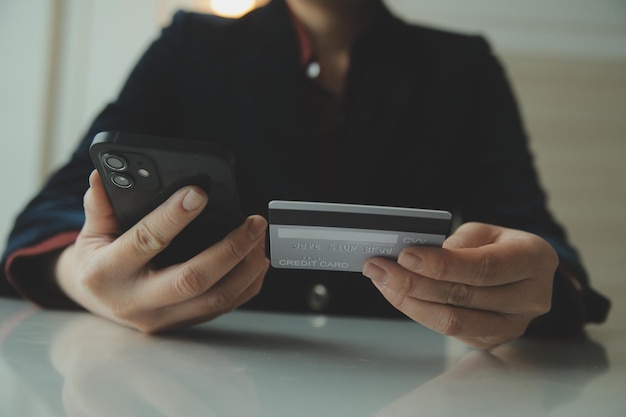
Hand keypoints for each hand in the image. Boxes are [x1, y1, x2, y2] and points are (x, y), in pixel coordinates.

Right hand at [55, 170, 268, 331]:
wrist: (96, 301)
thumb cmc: (97, 260)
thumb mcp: (90, 232)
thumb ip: (99, 205)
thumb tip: (101, 176)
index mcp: (108, 272)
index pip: (146, 241)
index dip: (173, 217)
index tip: (199, 193)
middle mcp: (136, 301)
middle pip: (192, 279)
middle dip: (230, 250)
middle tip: (254, 223)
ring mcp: (161, 318)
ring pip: (215, 298)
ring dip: (246, 268)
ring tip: (260, 238)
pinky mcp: (182, 324)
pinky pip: (222, 307)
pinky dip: (247, 285)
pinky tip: (257, 261)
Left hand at [362, 222, 557, 348]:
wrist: (521, 273)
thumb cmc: (499, 246)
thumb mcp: (485, 231)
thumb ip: (457, 243)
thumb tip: (415, 258)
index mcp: (534, 259)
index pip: (484, 267)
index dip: (442, 265)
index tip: (406, 256)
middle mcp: (531, 297)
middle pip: (463, 296)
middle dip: (413, 282)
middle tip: (379, 267)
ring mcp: (513, 325)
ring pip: (452, 320)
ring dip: (408, 301)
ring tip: (381, 280)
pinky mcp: (492, 340)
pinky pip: (448, 330)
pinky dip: (417, 310)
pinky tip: (396, 293)